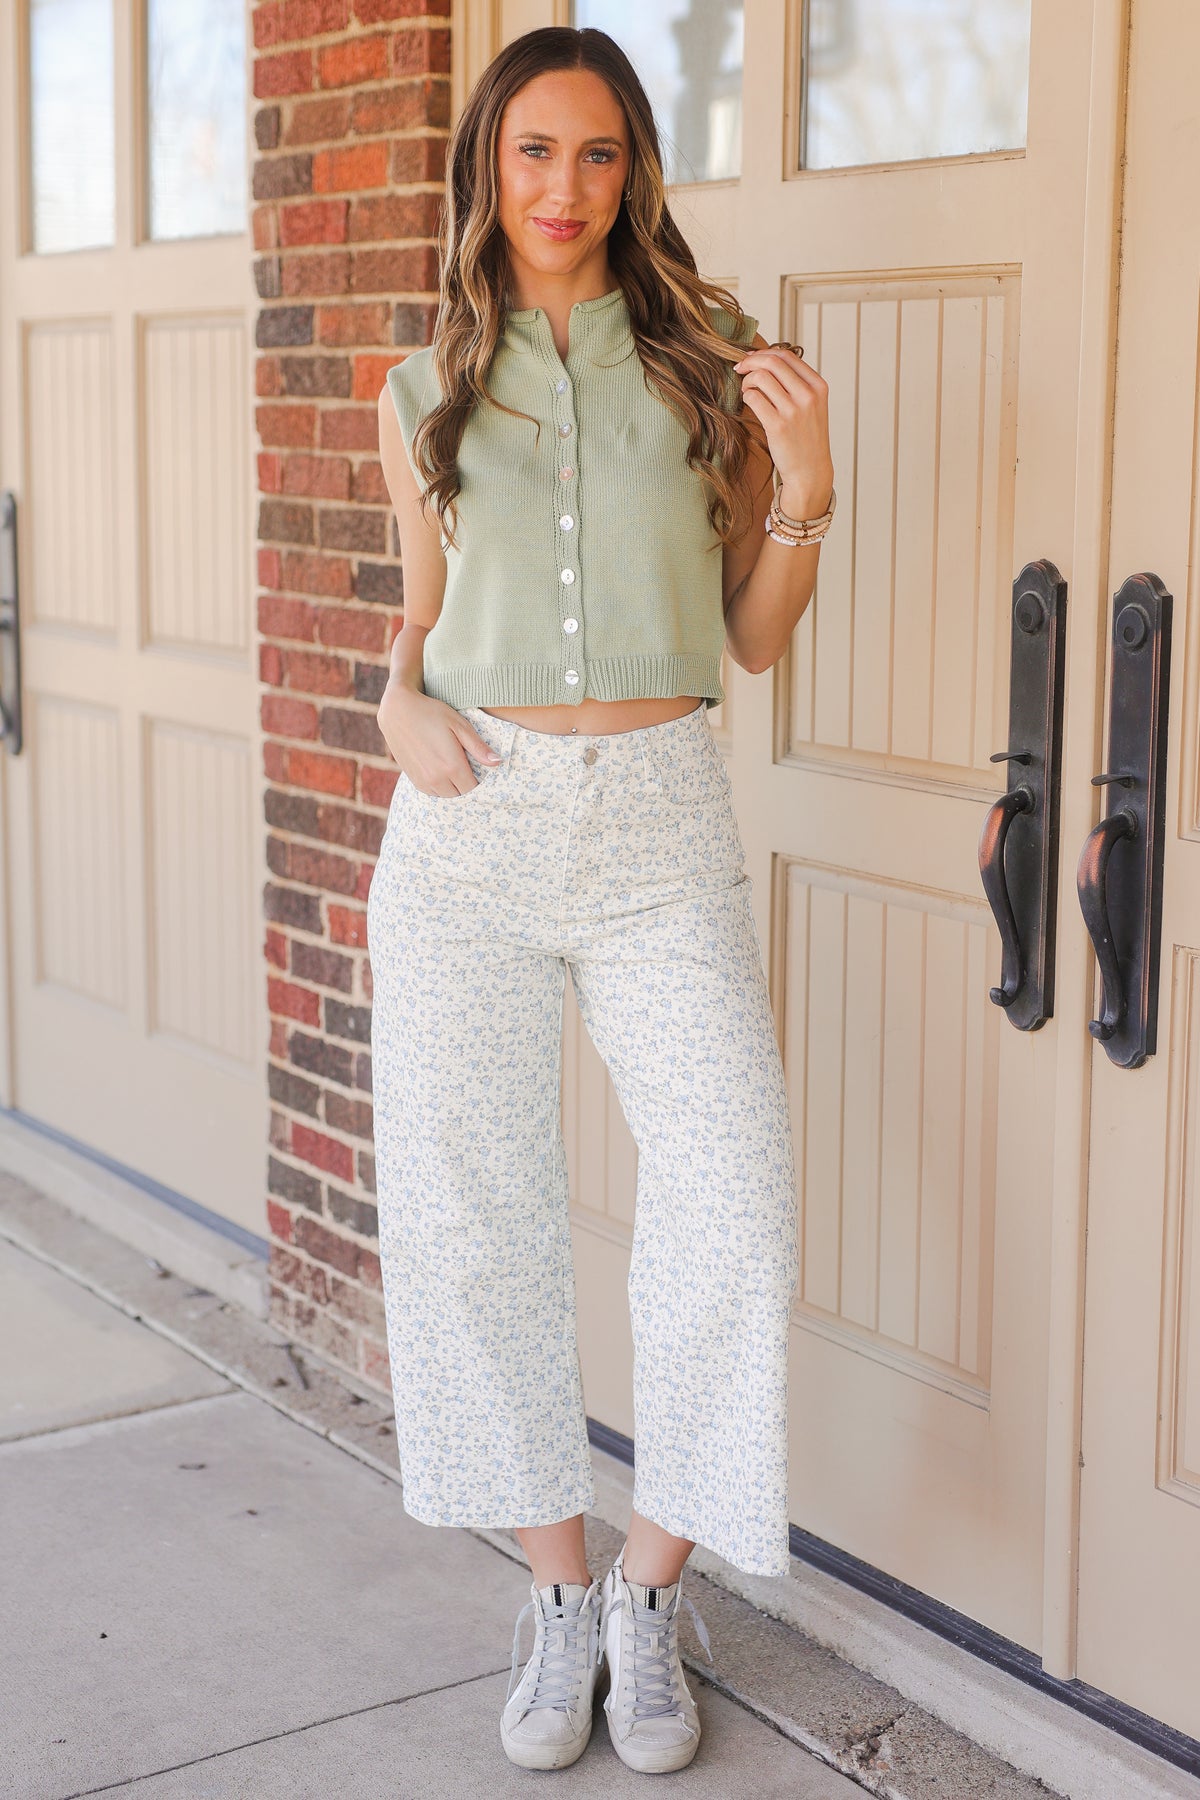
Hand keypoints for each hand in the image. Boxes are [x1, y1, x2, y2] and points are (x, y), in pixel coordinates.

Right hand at [377, 681, 500, 797]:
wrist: (398, 711)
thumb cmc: (432, 713)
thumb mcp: (459, 725)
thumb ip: (478, 747)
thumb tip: (498, 762)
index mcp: (452, 766)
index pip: (473, 789)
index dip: (480, 783)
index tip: (482, 773)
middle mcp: (437, 778)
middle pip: (460, 795)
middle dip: (467, 786)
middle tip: (470, 770)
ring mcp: (423, 780)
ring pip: (446, 796)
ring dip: (453, 788)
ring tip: (455, 770)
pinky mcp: (413, 778)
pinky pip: (432, 792)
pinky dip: (440, 787)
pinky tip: (442, 772)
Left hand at [732, 342, 833, 520]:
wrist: (810, 471)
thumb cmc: (806, 437)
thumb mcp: (811, 405)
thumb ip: (796, 383)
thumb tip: (765, 359)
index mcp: (818, 386)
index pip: (787, 355)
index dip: (763, 353)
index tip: (751, 358)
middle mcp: (808, 395)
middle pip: (772, 362)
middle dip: (750, 361)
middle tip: (739, 369)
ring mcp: (794, 410)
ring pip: (760, 377)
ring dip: (747, 381)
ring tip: (747, 391)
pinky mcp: (778, 426)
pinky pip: (753, 398)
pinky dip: (746, 396)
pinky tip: (748, 403)